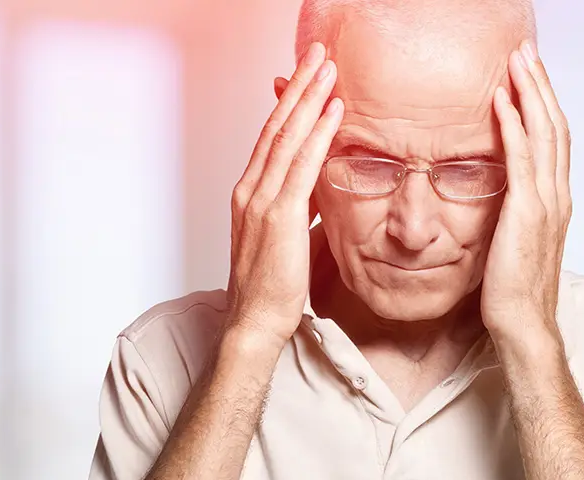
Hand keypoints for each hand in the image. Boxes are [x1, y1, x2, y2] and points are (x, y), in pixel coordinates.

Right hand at [226, 42, 343, 346]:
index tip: (304, 75)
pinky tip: (334, 110)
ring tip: (328, 67)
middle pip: (275, 126)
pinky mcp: (279, 217)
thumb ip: (298, 208)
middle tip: (316, 52)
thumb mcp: (284, 237)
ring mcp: (260, 201)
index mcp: (249, 193)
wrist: (254, 322)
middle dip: (297, 86)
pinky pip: (302, 165)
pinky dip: (319, 133)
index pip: (269, 137)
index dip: (288, 102)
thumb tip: (319, 192)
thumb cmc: (269, 287)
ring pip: (286, 137)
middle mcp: (250, 190)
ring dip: (309, 98)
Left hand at [481, 41, 571, 345]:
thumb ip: (511, 214)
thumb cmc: (515, 291)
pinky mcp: (527, 212)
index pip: (554, 140)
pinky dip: (513, 126)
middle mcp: (557, 195)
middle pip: (554, 126)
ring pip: (544, 134)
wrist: (525, 324)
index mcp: (555, 201)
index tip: (529, 76)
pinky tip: (502, 102)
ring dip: (530, 93)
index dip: (543, 104)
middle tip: (526, 52)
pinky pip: (521, 159)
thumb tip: (494, 199)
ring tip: (517, 62)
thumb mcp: (513, 242)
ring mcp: (546, 203)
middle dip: (540, 86)